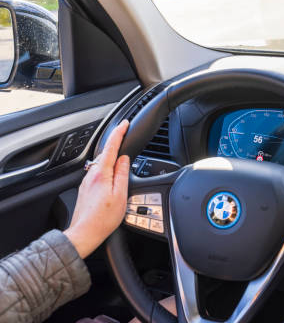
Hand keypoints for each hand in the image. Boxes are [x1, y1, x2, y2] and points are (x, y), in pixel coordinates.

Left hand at [64, 120, 129, 258]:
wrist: (84, 234)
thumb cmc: (103, 219)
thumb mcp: (120, 195)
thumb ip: (122, 174)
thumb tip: (124, 159)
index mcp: (101, 174)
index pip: (110, 147)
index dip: (118, 133)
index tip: (124, 124)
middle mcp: (91, 175)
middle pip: (105, 153)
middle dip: (115, 144)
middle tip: (125, 136)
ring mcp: (87, 182)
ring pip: (101, 164)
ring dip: (111, 157)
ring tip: (122, 156)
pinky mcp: (86, 189)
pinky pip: (98, 172)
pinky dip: (107, 168)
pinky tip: (112, 175)